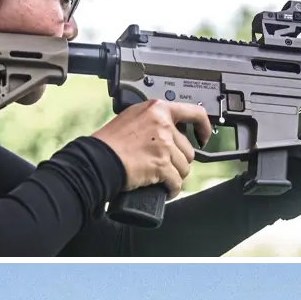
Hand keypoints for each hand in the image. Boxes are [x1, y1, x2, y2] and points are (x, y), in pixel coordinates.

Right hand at [93, 100, 211, 196]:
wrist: (97, 160)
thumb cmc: (108, 142)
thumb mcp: (132, 117)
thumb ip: (152, 119)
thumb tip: (168, 130)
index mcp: (157, 109)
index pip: (194, 112)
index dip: (203, 127)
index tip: (203, 136)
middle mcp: (163, 124)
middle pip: (188, 149)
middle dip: (179, 161)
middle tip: (166, 165)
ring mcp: (163, 145)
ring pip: (184, 167)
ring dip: (175, 175)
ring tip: (162, 177)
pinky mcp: (161, 165)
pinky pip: (176, 182)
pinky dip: (172, 189)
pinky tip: (165, 189)